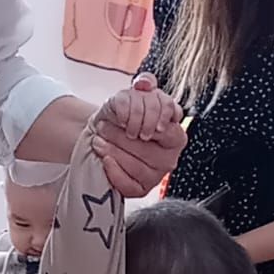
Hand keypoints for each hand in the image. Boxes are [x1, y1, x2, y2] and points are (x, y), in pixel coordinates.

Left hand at [93, 74, 185, 198]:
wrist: (103, 136)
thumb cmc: (121, 117)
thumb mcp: (133, 96)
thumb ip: (145, 85)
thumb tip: (145, 85)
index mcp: (174, 133)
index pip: (169, 128)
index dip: (149, 121)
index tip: (128, 119)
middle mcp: (170, 157)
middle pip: (150, 149)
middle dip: (122, 137)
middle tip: (103, 128)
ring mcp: (157, 175)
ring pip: (138, 167)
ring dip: (114, 152)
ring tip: (99, 141)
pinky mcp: (142, 189)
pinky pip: (130, 185)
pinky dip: (115, 171)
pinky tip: (105, 159)